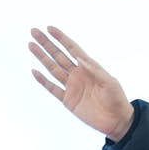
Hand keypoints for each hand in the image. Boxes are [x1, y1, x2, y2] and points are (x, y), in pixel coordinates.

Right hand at [30, 26, 134, 140]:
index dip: (61, 38)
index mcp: (89, 67)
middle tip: (34, 32)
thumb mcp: (110, 83)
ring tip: (31, 45)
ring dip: (41, 57)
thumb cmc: (117, 99)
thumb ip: (95, 70)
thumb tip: (80, 59)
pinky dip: (43, 80)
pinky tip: (34, 71)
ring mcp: (71, 87)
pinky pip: (52, 88)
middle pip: (58, 55)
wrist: (116, 121)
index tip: (50, 28)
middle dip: (46, 43)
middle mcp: (78, 74)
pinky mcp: (68, 100)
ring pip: (52, 68)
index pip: (72, 49)